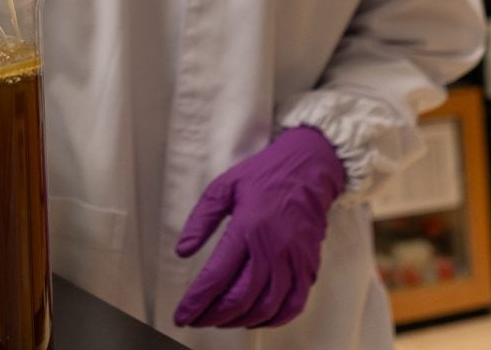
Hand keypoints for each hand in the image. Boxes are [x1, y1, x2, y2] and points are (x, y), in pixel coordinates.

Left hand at [173, 127, 345, 329]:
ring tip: (221, 320)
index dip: (197, 301)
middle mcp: (272, 248)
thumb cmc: (264, 175)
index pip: (217, 276)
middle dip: (214, 315)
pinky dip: (274, 319)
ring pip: (266, 306)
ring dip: (240, 320)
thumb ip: (201, 220)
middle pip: (241, 297)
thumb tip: (182, 251)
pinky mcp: (308, 266)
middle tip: (197, 320)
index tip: (182, 315)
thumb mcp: (223, 187)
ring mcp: (293, 260)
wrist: (307, 169)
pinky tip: (255, 318)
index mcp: (247, 227)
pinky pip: (294, 304)